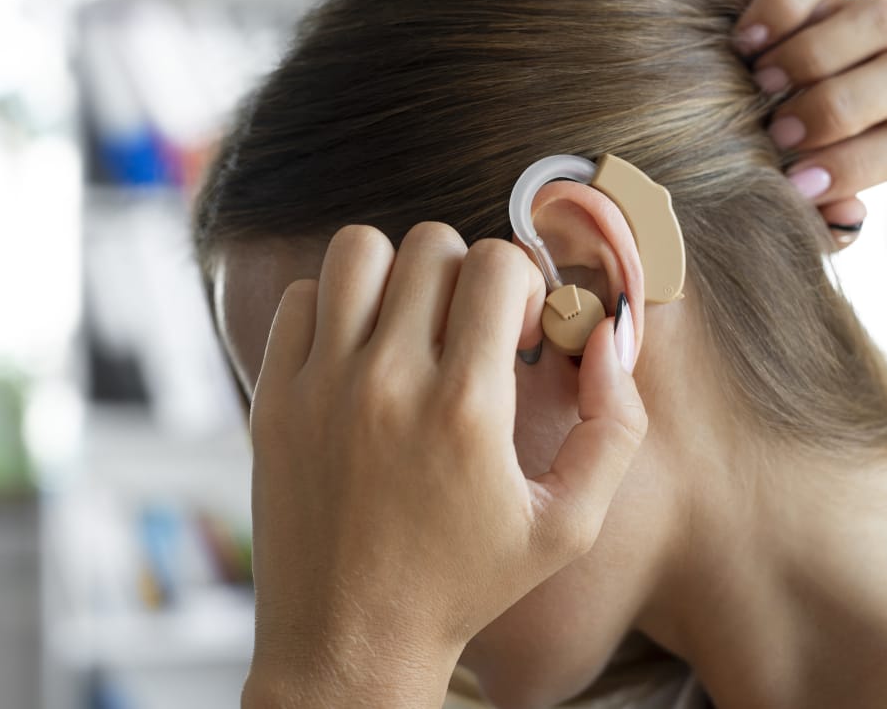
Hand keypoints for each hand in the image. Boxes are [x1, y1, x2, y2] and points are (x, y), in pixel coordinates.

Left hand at [241, 223, 648, 707]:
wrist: (350, 641)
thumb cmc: (466, 584)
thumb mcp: (570, 524)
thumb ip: (613, 425)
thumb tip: (605, 334)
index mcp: (466, 409)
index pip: (496, 263)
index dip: (521, 284)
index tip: (517, 335)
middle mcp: (388, 384)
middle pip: (431, 245)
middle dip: (464, 274)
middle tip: (468, 332)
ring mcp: (320, 387)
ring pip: (357, 249)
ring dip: (395, 273)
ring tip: (410, 325)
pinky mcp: (273, 398)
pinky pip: (299, 296)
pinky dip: (333, 306)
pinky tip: (359, 352)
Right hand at [721, 0, 886, 245]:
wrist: (699, 102)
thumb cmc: (750, 164)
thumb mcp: (779, 198)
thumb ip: (815, 218)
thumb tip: (849, 215)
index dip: (861, 165)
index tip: (796, 185)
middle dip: (841, 108)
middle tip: (776, 133)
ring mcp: (858, 17)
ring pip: (884, 16)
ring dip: (818, 55)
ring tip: (759, 84)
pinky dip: (783, 5)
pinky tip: (742, 42)